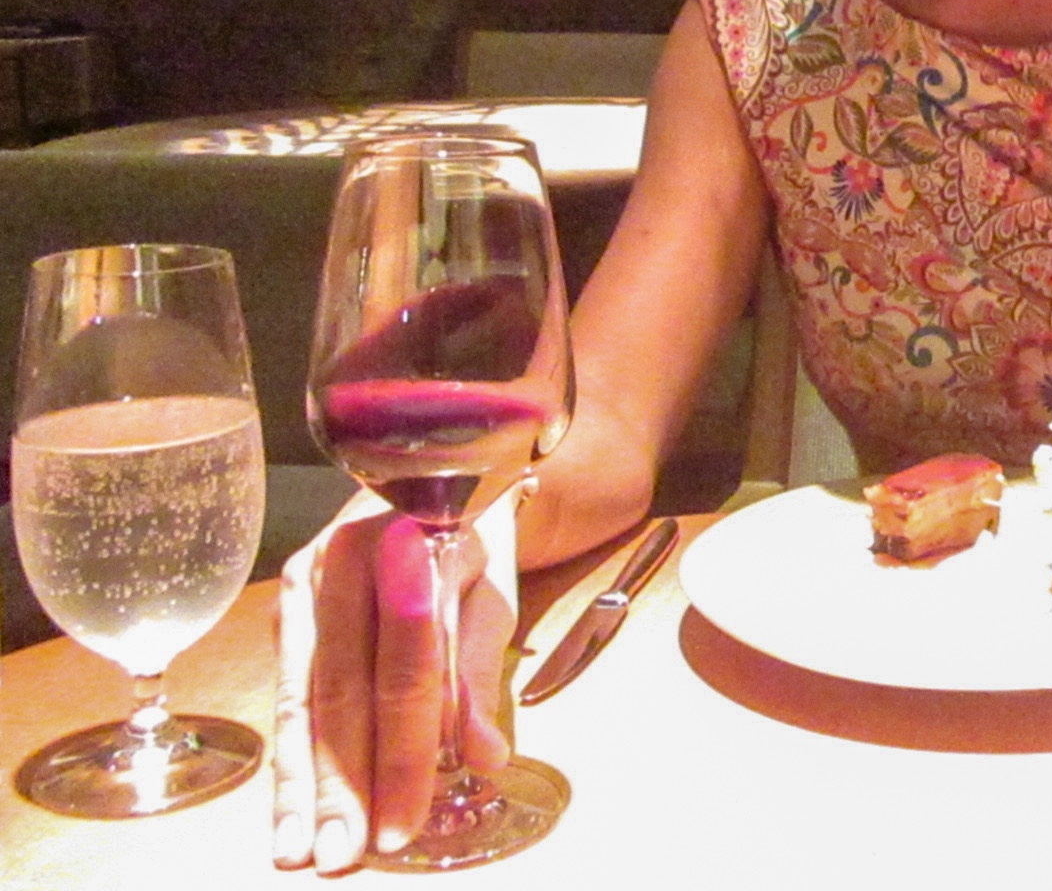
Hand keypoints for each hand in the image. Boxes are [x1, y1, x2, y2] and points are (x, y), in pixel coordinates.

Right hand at [271, 497, 515, 872]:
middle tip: (341, 857)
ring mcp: (307, 583)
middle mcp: (345, 561)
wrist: (438, 475)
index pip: (406, 670)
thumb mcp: (491, 597)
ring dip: (300, 784)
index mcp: (410, 548)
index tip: (404, 821)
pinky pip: (288, 692)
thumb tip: (482, 758)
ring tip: (297, 853)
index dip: (405, 751)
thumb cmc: (475, 542)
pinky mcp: (286, 606)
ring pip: (304, 699)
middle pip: (344, 693)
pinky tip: (284, 811)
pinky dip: (287, 757)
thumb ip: (478, 675)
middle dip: (342, 783)